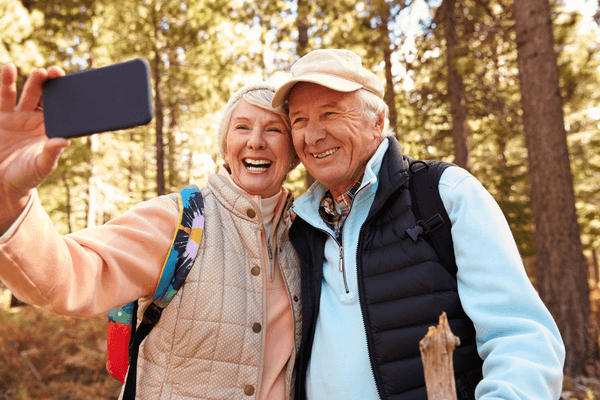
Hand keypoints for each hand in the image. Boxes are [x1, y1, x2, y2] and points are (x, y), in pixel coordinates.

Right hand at [0, 63, 68, 233]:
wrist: (3, 182)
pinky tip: (9, 68)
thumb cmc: (28, 176)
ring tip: (38, 71)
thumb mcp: (42, 167)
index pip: (62, 110)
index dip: (66, 97)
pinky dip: (6, 82)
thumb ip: (51, 154)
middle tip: (54, 72)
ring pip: (26, 94)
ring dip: (32, 81)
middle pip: (46, 97)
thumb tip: (64, 141)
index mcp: (52, 130)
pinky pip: (5, 97)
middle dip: (50, 84)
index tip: (71, 86)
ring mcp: (19, 117)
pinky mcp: (2, 117)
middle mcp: (37, 120)